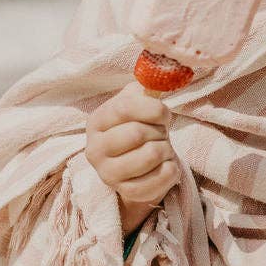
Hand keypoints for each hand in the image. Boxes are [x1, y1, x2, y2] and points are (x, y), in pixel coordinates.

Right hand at [86, 81, 180, 235]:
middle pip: (138, 133)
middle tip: (159, 134)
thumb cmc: (138, 126)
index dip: (153, 108)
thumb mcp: (137, 101)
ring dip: (166, 149)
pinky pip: (159, 179)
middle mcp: (95, 149)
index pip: (126, 108)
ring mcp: (108, 174)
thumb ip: (147, 86)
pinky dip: (171, 170)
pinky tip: (164, 166)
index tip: (163, 114)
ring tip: (160, 149)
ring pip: (150, 155)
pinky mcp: (126, 192)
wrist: (137, 164)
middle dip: (158, 131)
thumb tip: (164, 72)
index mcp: (96, 121)